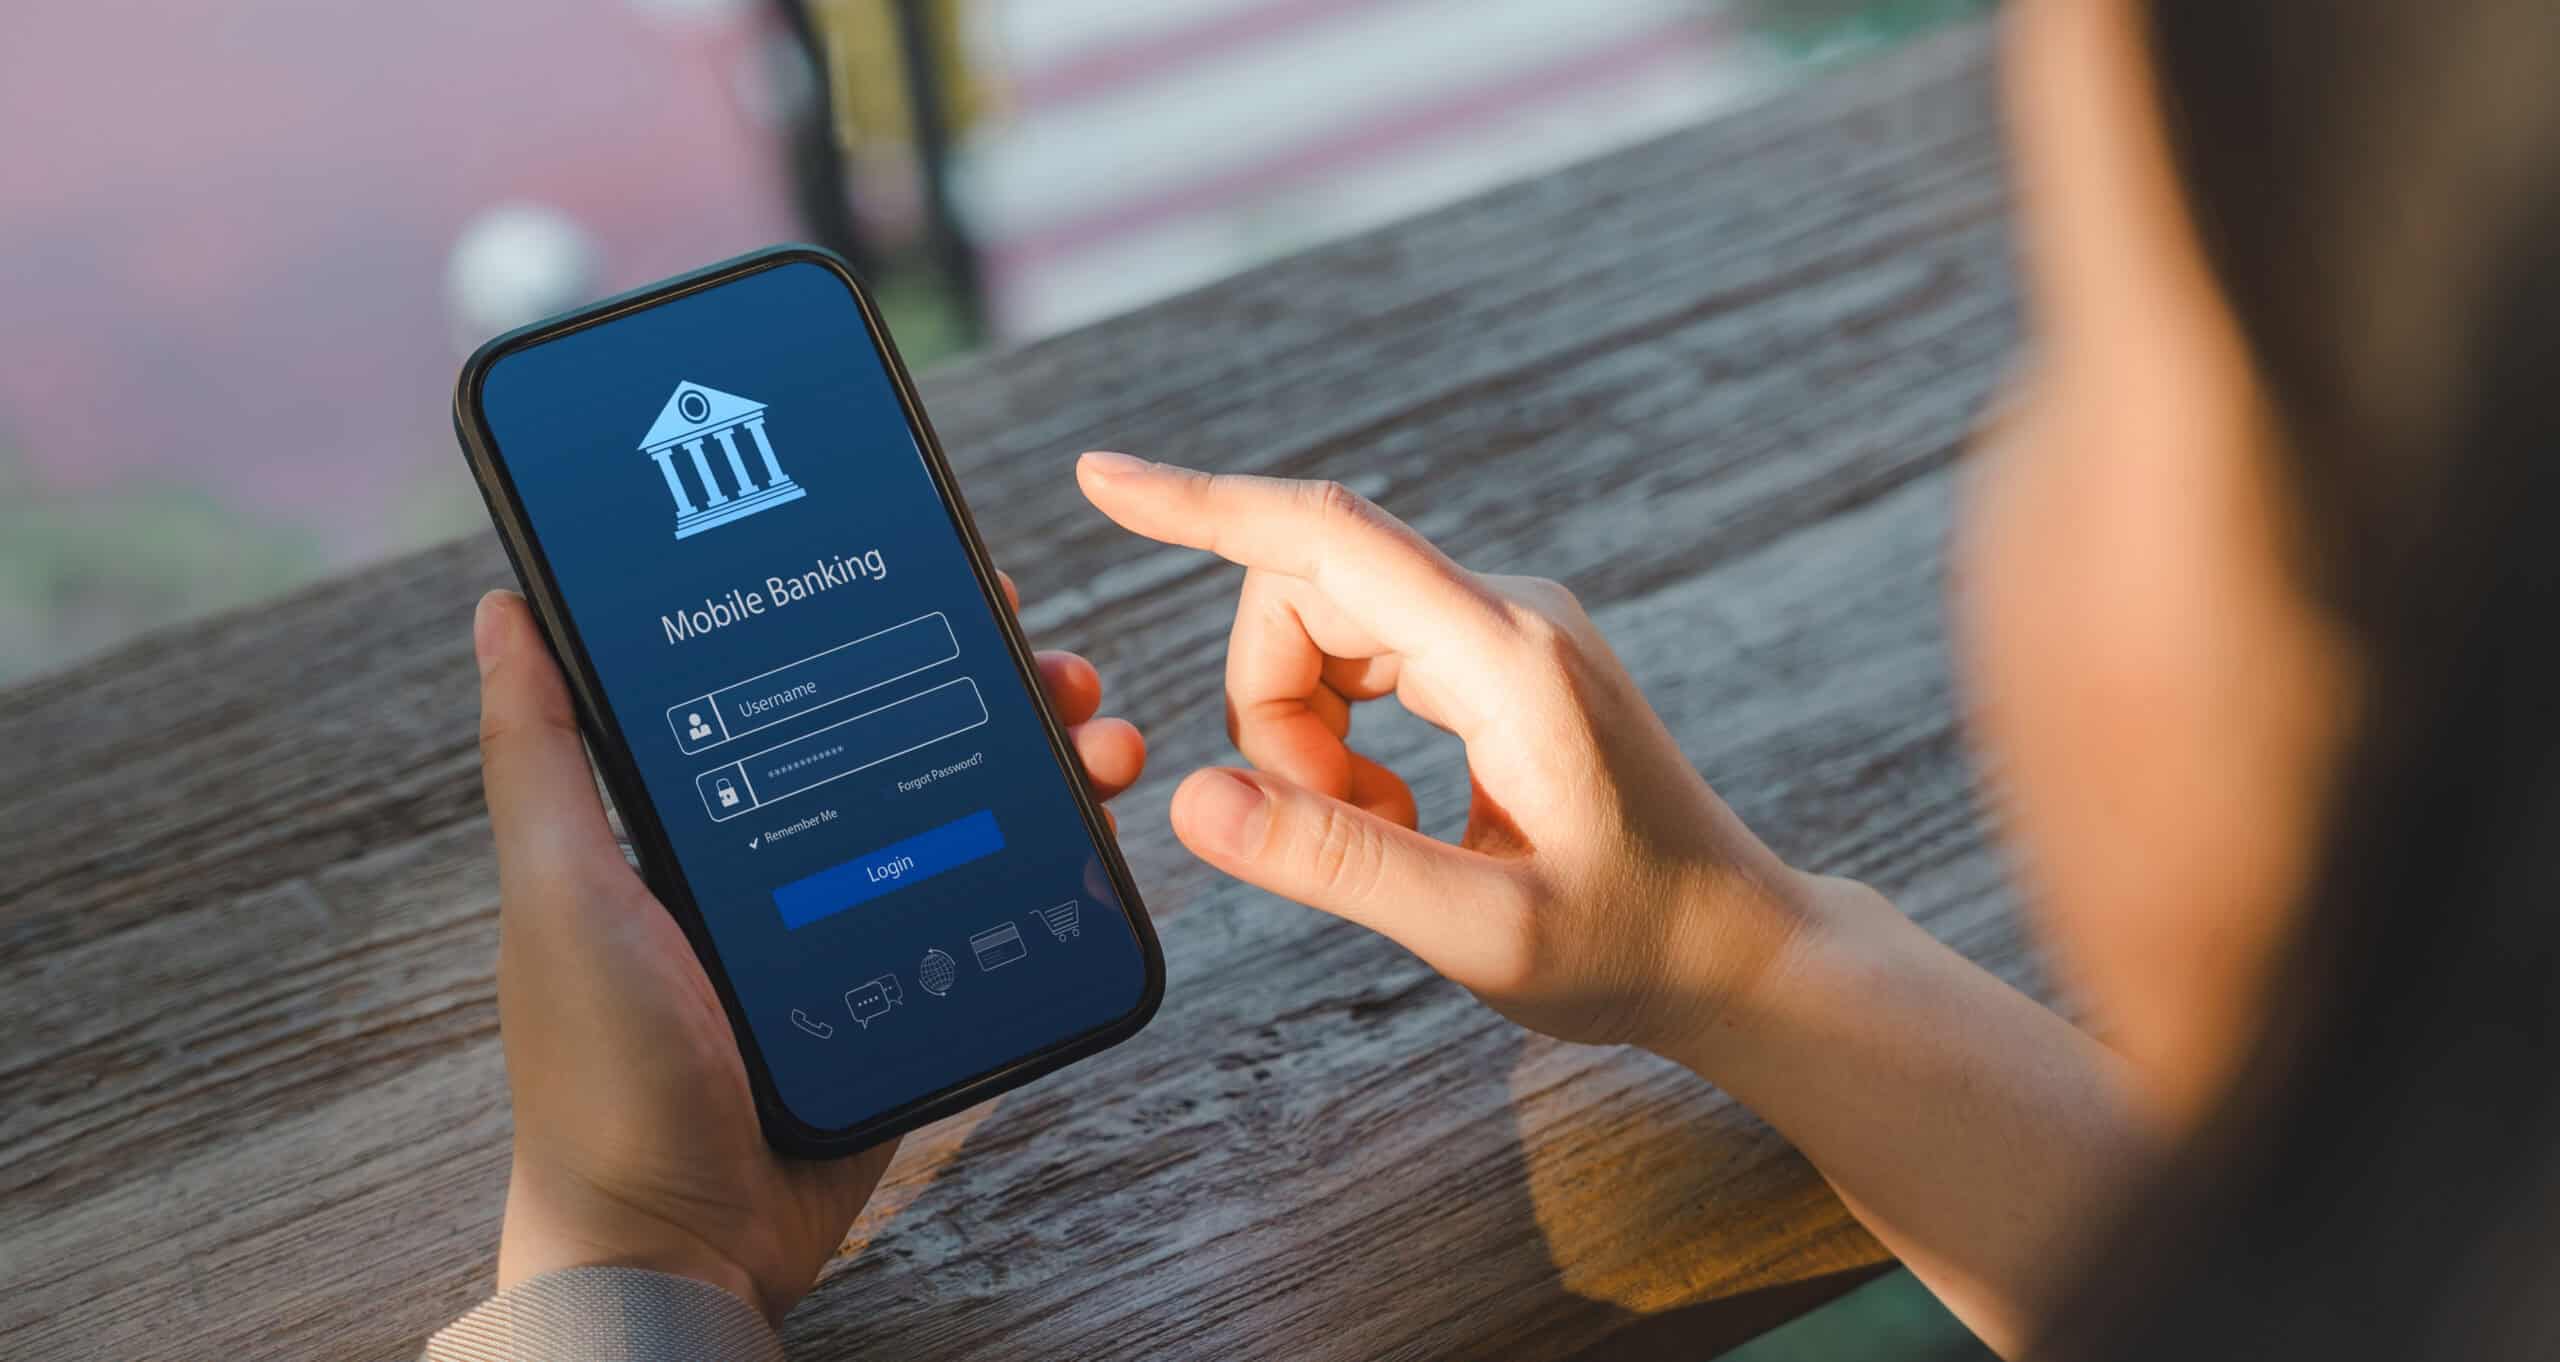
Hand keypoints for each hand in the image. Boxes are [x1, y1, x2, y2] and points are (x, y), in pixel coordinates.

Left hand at [469, 576, 1144, 1323]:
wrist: (686, 1243)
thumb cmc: (602, 1073)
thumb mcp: (562, 894)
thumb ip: (540, 756)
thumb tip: (503, 606)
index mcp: (695, 820)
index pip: (796, 679)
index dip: (867, 614)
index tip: (937, 566)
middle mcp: (781, 861)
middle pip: (906, 731)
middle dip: (990, 680)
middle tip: (1051, 659)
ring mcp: (853, 928)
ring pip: (969, 807)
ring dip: (1046, 760)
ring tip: (1101, 740)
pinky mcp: (911, 995)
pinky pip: (995, 905)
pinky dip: (1057, 858)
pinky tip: (1097, 827)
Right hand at [1078, 452, 1825, 1054]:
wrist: (1733, 950)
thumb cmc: (1626, 948)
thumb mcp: (1479, 932)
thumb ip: (1336, 863)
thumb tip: (1193, 801)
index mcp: (1506, 660)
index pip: (1327, 539)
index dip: (1202, 505)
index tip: (1103, 478)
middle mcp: (1508, 613)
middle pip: (1306, 596)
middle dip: (1271, 713)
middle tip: (1335, 828)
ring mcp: (1507, 627)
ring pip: (1326, 628)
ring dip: (1307, 733)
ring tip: (1383, 830)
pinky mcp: (1501, 654)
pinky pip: (1368, 657)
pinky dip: (1344, 735)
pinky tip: (1403, 812)